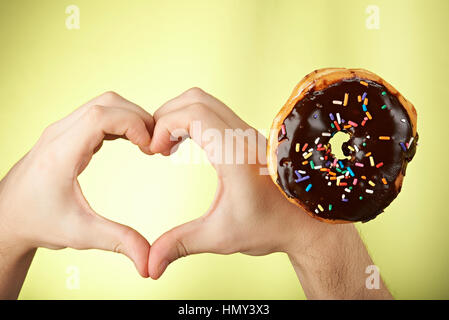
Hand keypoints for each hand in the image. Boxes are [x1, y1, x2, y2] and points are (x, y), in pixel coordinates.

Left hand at [0, 92, 153, 281]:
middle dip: (137, 118)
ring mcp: (61, 132)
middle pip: (106, 104)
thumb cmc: (38, 223)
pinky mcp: (66, 135)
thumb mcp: (81, 234)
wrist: (8, 218)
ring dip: (129, 118)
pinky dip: (119, 123)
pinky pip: (97, 116)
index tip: (150, 146)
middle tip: (154, 145)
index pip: (101, 116)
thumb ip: (118, 242)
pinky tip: (130, 142)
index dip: (133, 124)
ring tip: (146, 144)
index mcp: (61, 153)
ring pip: (102, 105)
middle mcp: (59, 134)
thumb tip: (148, 261)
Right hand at [147, 88, 391, 298]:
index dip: (165, 125)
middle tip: (155, 145)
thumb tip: (150, 266)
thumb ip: (181, 245)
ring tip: (168, 145)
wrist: (307, 224)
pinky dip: (193, 120)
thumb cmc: (271, 228)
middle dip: (166, 116)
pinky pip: (216, 113)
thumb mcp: (220, 237)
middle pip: (196, 99)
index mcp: (235, 155)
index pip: (194, 114)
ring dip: (180, 115)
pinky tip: (186, 144)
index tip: (153, 151)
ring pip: (206, 101)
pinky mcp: (249, 137)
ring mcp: (249, 133)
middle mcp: (243, 136)